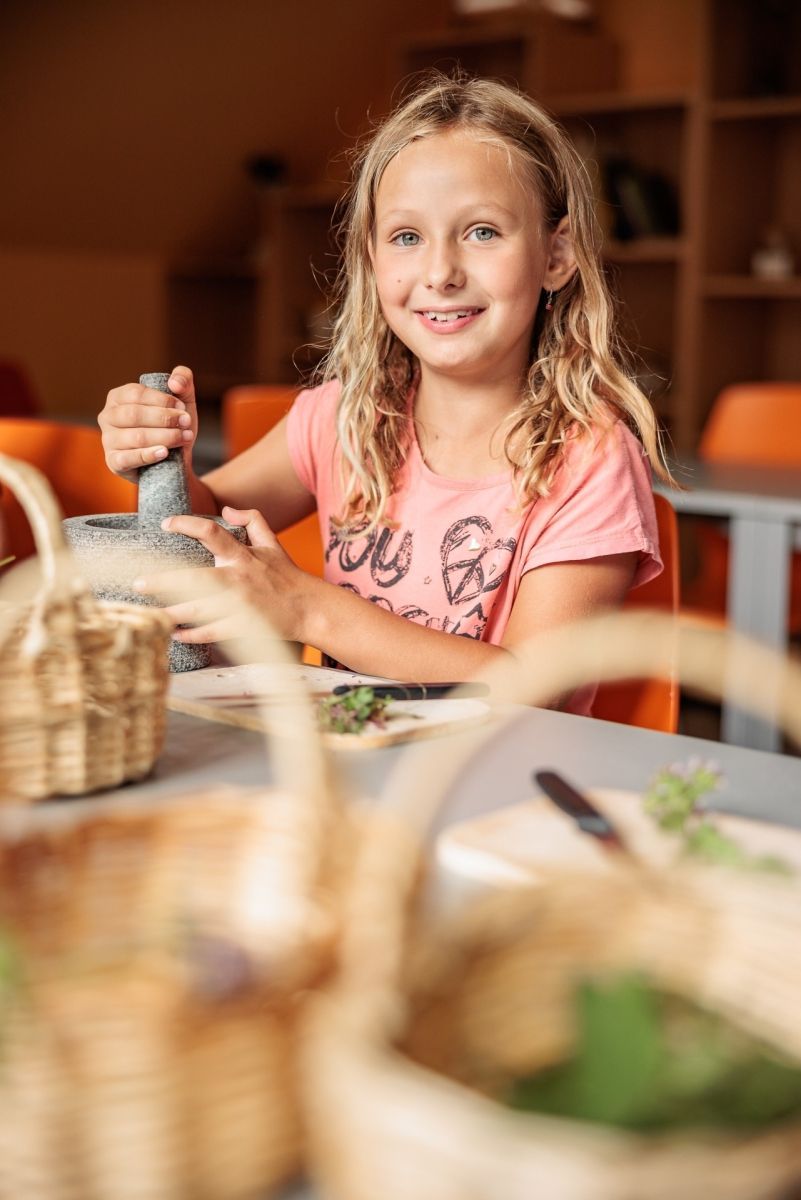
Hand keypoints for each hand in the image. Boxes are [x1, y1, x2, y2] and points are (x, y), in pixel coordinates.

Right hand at [98, 365, 197, 481]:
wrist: (175, 460)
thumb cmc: (173, 425)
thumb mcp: (182, 399)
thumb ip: (183, 379)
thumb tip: (174, 382)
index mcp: (118, 397)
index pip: (136, 393)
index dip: (162, 400)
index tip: (183, 408)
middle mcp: (108, 416)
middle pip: (134, 414)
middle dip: (165, 418)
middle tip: (186, 423)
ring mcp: (108, 440)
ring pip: (136, 437)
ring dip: (165, 437)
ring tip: (184, 438)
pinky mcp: (114, 462)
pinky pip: (128, 458)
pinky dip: (148, 455)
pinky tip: (164, 452)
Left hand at [134, 505, 312, 644]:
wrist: (309, 609)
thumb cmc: (287, 575)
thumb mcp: (273, 543)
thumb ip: (251, 520)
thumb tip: (227, 509)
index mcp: (243, 556)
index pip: (211, 533)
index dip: (187, 525)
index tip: (165, 524)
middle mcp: (239, 579)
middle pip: (195, 578)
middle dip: (164, 581)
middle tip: (138, 583)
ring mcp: (241, 605)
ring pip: (200, 610)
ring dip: (172, 613)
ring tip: (150, 613)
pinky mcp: (245, 627)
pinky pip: (213, 632)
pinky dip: (193, 635)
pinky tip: (175, 634)